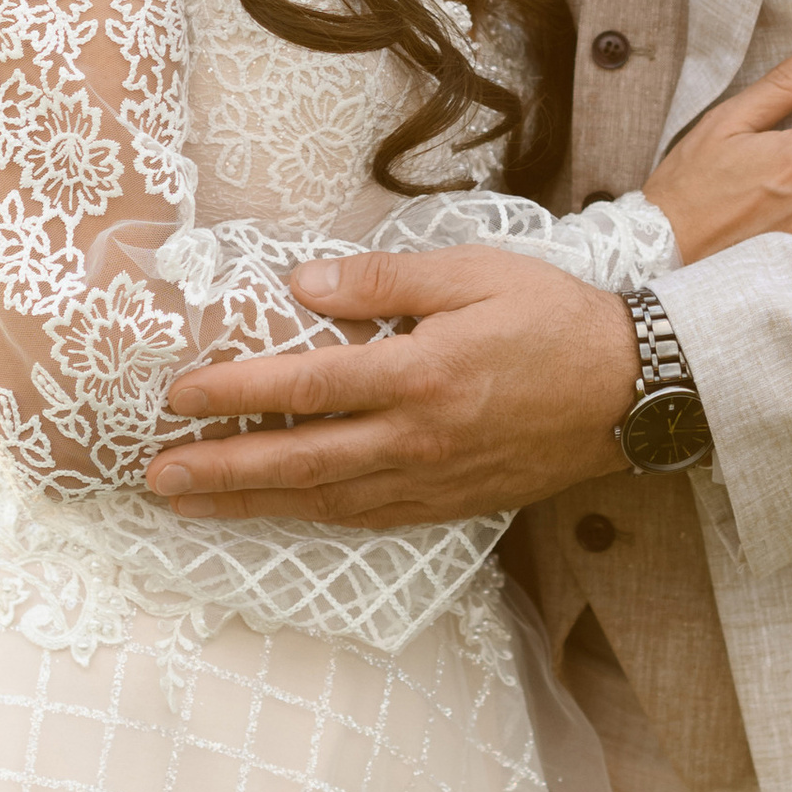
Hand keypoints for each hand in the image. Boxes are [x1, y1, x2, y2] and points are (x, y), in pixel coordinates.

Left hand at [149, 246, 636, 526]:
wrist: (635, 390)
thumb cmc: (557, 319)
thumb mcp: (475, 273)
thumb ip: (384, 282)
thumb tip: (302, 286)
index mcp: (422, 375)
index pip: (306, 388)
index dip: (235, 394)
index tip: (179, 396)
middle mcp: (419, 438)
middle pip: (299, 462)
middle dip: (220, 472)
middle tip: (155, 476)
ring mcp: (434, 480)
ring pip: (326, 500)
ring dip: (253, 505)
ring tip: (193, 503)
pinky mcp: (452, 503)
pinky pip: (369, 518)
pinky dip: (315, 516)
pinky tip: (282, 512)